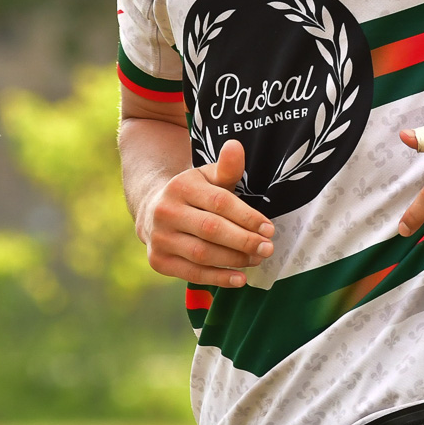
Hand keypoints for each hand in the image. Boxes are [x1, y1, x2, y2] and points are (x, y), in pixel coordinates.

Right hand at [140, 139, 274, 287]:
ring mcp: (160, 237)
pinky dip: (218, 278)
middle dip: (244, 241)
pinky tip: (239, 278)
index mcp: (181, 186)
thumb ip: (227, 167)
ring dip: (234, 260)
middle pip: (211, 229)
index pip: (220, 203)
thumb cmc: (194, 194)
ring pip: (202, 253)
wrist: (154, 210)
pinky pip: (192, 273)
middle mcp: (166, 211)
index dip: (247, 217)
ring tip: (256, 260)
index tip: (269, 228)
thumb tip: (236, 146)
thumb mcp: (209, 177)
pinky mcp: (158, 261)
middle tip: (268, 248)